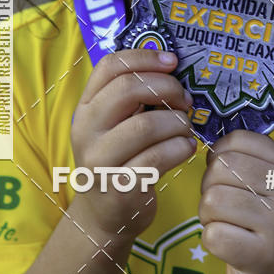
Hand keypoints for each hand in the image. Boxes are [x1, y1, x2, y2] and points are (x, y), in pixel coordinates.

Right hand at [70, 49, 196, 239]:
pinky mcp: (120, 187)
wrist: (105, 216)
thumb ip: (133, 99)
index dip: (144, 57)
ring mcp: (100, 160)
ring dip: (177, 122)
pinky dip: (180, 148)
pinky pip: (158, 157)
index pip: (110, 66)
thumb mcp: (114, 127)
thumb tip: (171, 67)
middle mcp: (87, 131)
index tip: (173, 61)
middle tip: (185, 100)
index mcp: (86, 108)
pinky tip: (187, 148)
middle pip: (129, 90)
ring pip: (146, 125)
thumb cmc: (119, 162)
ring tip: (186, 128)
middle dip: (167, 88)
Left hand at [199, 130, 273, 273]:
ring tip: (226, 225)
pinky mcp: (261, 256)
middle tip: (224, 207)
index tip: (229, 177)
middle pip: (221, 168)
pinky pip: (213, 235)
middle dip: (210, 187)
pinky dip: (211, 240)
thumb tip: (204, 145)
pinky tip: (229, 245)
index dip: (219, 157)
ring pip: (213, 200)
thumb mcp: (268, 184)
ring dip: (208, 215)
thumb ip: (243, 158)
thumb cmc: (265, 222)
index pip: (236, 141)